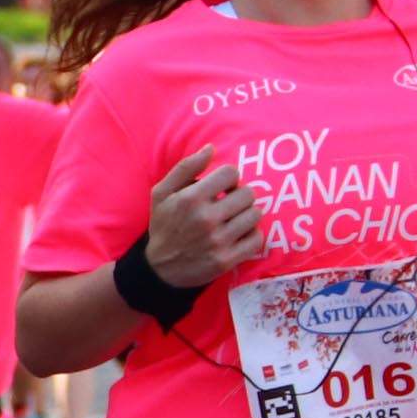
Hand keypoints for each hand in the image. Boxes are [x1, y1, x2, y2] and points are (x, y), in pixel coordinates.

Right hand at [141, 147, 264, 289]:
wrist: (160, 269)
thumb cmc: (163, 225)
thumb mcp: (162, 193)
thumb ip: (185, 168)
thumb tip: (210, 148)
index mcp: (190, 198)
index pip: (231, 173)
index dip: (230, 178)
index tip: (224, 188)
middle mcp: (205, 219)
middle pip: (247, 194)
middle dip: (241, 196)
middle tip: (231, 204)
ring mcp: (217, 241)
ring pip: (255, 215)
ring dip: (248, 214)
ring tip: (236, 219)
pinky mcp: (226, 260)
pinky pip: (256, 239)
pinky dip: (252, 235)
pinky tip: (240, 235)